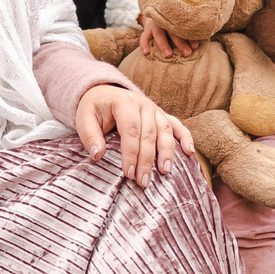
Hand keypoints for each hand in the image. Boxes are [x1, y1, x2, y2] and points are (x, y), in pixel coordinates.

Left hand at [75, 83, 194, 185]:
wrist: (104, 92)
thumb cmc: (94, 108)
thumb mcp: (84, 117)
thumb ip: (89, 135)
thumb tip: (97, 155)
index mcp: (125, 103)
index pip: (131, 131)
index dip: (131, 153)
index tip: (128, 173)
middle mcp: (144, 104)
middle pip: (149, 134)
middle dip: (147, 160)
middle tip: (143, 181)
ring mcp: (155, 109)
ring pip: (165, 131)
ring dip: (167, 152)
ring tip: (165, 171)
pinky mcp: (162, 115)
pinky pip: (177, 125)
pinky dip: (185, 138)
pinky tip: (190, 152)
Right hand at [136, 13, 190, 60]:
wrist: (155, 12)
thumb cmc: (172, 22)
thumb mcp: (178, 23)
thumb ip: (186, 31)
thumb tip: (196, 45)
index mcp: (175, 20)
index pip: (183, 29)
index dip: (190, 37)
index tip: (195, 46)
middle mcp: (165, 21)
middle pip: (173, 32)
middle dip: (180, 43)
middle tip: (187, 53)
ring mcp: (155, 25)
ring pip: (159, 34)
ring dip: (164, 45)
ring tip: (168, 55)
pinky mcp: (146, 29)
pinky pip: (144, 37)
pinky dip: (144, 44)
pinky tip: (146, 53)